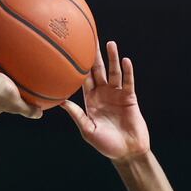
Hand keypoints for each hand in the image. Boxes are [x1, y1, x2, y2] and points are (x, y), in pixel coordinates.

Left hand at [61, 41, 149, 160]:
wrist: (127, 152)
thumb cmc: (105, 145)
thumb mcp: (87, 130)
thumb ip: (76, 115)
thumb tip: (59, 102)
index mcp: (90, 100)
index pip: (84, 78)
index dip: (79, 65)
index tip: (74, 50)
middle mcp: (103, 94)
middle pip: (98, 70)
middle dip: (94, 55)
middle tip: (90, 38)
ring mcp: (117, 95)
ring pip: (114, 73)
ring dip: (112, 58)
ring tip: (110, 44)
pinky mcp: (130, 98)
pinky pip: (128, 82)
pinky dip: (127, 71)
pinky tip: (125, 60)